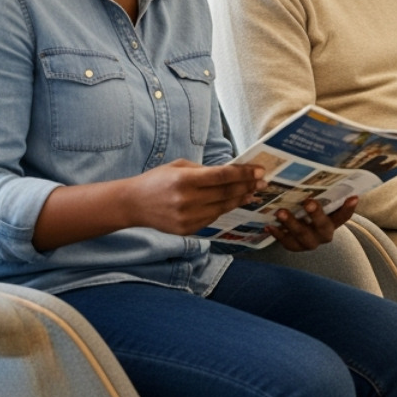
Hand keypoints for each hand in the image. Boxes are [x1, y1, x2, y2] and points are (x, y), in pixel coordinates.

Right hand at [125, 159, 263, 235]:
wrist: (133, 204)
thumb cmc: (157, 180)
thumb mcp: (179, 167)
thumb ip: (204, 170)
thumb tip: (232, 172)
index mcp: (184, 180)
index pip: (222, 176)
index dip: (243, 174)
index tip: (260, 171)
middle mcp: (187, 200)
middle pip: (226, 193)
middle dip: (248, 186)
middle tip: (263, 181)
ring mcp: (187, 217)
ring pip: (223, 208)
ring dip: (240, 199)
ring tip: (253, 192)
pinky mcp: (187, 230)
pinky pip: (212, 218)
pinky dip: (224, 209)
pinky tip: (234, 202)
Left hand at [268, 196, 357, 251]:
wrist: (302, 233)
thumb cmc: (312, 212)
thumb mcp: (319, 204)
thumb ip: (322, 193)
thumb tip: (325, 166)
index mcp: (333, 221)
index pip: (344, 215)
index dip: (349, 208)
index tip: (353, 197)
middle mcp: (324, 234)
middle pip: (323, 226)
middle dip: (316, 214)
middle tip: (308, 202)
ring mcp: (310, 242)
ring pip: (302, 235)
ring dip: (291, 223)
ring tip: (281, 212)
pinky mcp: (295, 247)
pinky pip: (286, 242)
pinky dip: (277, 233)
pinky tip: (269, 225)